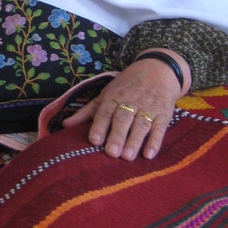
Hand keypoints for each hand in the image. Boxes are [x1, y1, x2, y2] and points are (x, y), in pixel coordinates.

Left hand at [62, 49, 189, 159]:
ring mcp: (148, 108)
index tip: (94, 140)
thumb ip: (87, 112)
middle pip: (123, 120)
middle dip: (117, 136)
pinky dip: (155, 141)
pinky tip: (149, 154)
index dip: (100, 126)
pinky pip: (159, 128)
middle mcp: (130, 102)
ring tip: (127, 157)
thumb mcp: (106, 95)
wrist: (157, 70)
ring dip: (134, 141)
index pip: (105, 112)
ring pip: (141, 125)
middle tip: (112, 153)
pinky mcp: (163, 114)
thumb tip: (65, 125)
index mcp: (113, 98)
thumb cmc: (126, 86)